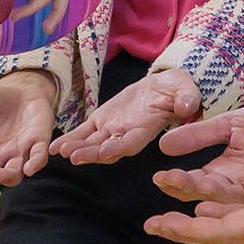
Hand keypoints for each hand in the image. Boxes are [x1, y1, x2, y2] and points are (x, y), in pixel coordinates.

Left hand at [53, 68, 203, 166]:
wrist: (163, 86)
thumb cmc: (178, 90)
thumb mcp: (186, 90)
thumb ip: (187, 99)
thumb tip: (188, 107)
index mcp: (147, 129)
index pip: (131, 143)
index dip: (119, 148)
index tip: (106, 152)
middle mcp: (127, 134)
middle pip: (107, 149)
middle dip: (91, 154)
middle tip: (75, 157)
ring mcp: (113, 129)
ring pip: (92, 143)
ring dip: (77, 149)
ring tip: (60, 151)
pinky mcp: (102, 121)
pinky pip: (84, 132)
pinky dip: (71, 139)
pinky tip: (55, 146)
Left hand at [148, 100, 243, 243]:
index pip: (230, 231)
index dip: (195, 230)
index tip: (167, 226)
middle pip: (222, 229)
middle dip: (186, 228)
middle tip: (153, 224)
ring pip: (226, 214)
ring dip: (196, 209)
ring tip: (165, 205)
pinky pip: (237, 200)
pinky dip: (214, 199)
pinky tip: (195, 194)